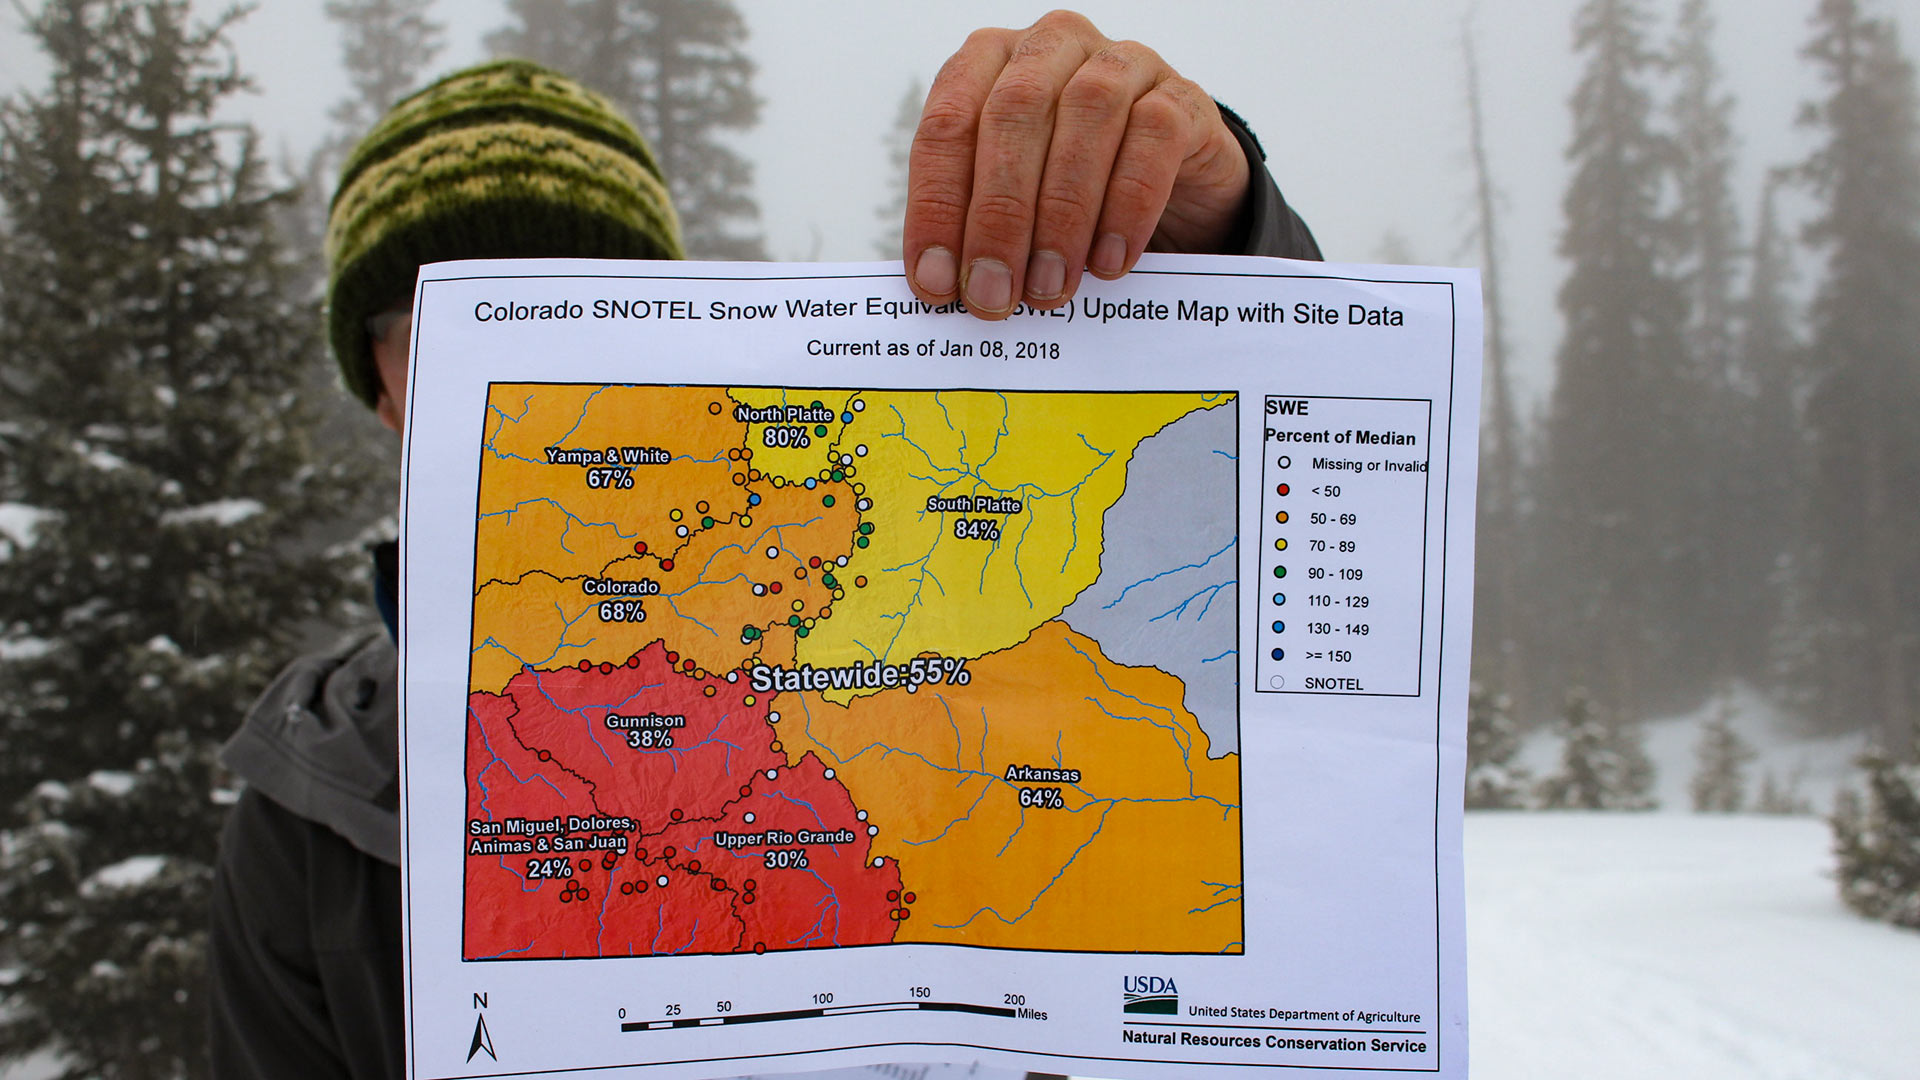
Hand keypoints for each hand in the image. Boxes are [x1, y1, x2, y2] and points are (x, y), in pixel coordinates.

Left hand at [903, 10, 1251, 319]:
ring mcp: (1121, 64)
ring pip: (1086, 114)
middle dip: (999, 214)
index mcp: (989, 63)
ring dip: (1063, 213)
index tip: (934, 280)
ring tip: (1050, 286)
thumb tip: (940, 285)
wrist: (1173, 191)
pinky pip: (1155, 136)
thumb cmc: (1074, 193)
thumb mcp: (1013, 203)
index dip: (937, 206)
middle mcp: (1051, 48)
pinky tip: (1110, 261)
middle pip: (1014, 113)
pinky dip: (1128, 205)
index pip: (947, 125)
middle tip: (995, 292)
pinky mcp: (1181, 97)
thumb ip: (974, 227)